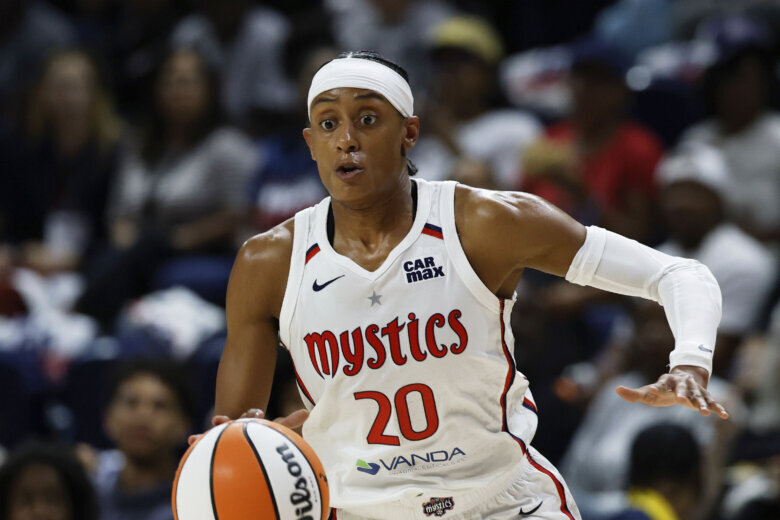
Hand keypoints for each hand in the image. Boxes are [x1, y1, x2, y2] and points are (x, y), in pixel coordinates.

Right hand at [187, 408, 309, 444]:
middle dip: (225, 421)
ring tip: (196, 436)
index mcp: (250, 420)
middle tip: (220, 421)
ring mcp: (224, 432)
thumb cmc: (264, 433)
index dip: (252, 414)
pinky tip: (189, 442)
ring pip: (215, 432)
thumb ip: (290, 421)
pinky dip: (197, 441)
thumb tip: (307, 412)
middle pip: (230, 422)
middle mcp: (235, 424)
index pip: (251, 415)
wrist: (249, 436)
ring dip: (207, 433)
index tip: (255, 415)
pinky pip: (204, 443)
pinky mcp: (214, 441)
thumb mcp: (277, 428)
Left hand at [616, 365, 728, 418]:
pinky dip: (718, 408)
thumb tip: (617, 390)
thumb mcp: (649, 391)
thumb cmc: (663, 388)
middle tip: (681, 401)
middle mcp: (681, 384)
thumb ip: (634, 393)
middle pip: (682, 388)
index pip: (659, 384)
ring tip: (704, 413)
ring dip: (701, 404)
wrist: (686, 378)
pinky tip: (725, 416)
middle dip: (682, 394)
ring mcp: (694, 389)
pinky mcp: (704, 396)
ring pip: (698, 396)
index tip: (650, 390)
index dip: (655, 388)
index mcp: (666, 382)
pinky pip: (712, 402)